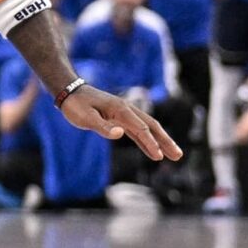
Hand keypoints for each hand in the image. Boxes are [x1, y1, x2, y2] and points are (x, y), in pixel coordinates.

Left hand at [58, 84, 181, 161]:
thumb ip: (102, 127)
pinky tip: (153, 150)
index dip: (150, 143)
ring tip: (174, 155)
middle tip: (178, 155)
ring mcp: (124, 114)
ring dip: (161, 142)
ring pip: (148, 129)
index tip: (159, 156)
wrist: (69, 91)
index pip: (141, 129)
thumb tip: (120, 133)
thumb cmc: (76, 105)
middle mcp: (127, 110)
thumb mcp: (85, 117)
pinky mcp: (119, 118)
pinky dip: (147, 140)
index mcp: (121, 110)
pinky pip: (137, 131)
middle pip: (152, 127)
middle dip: (166, 142)